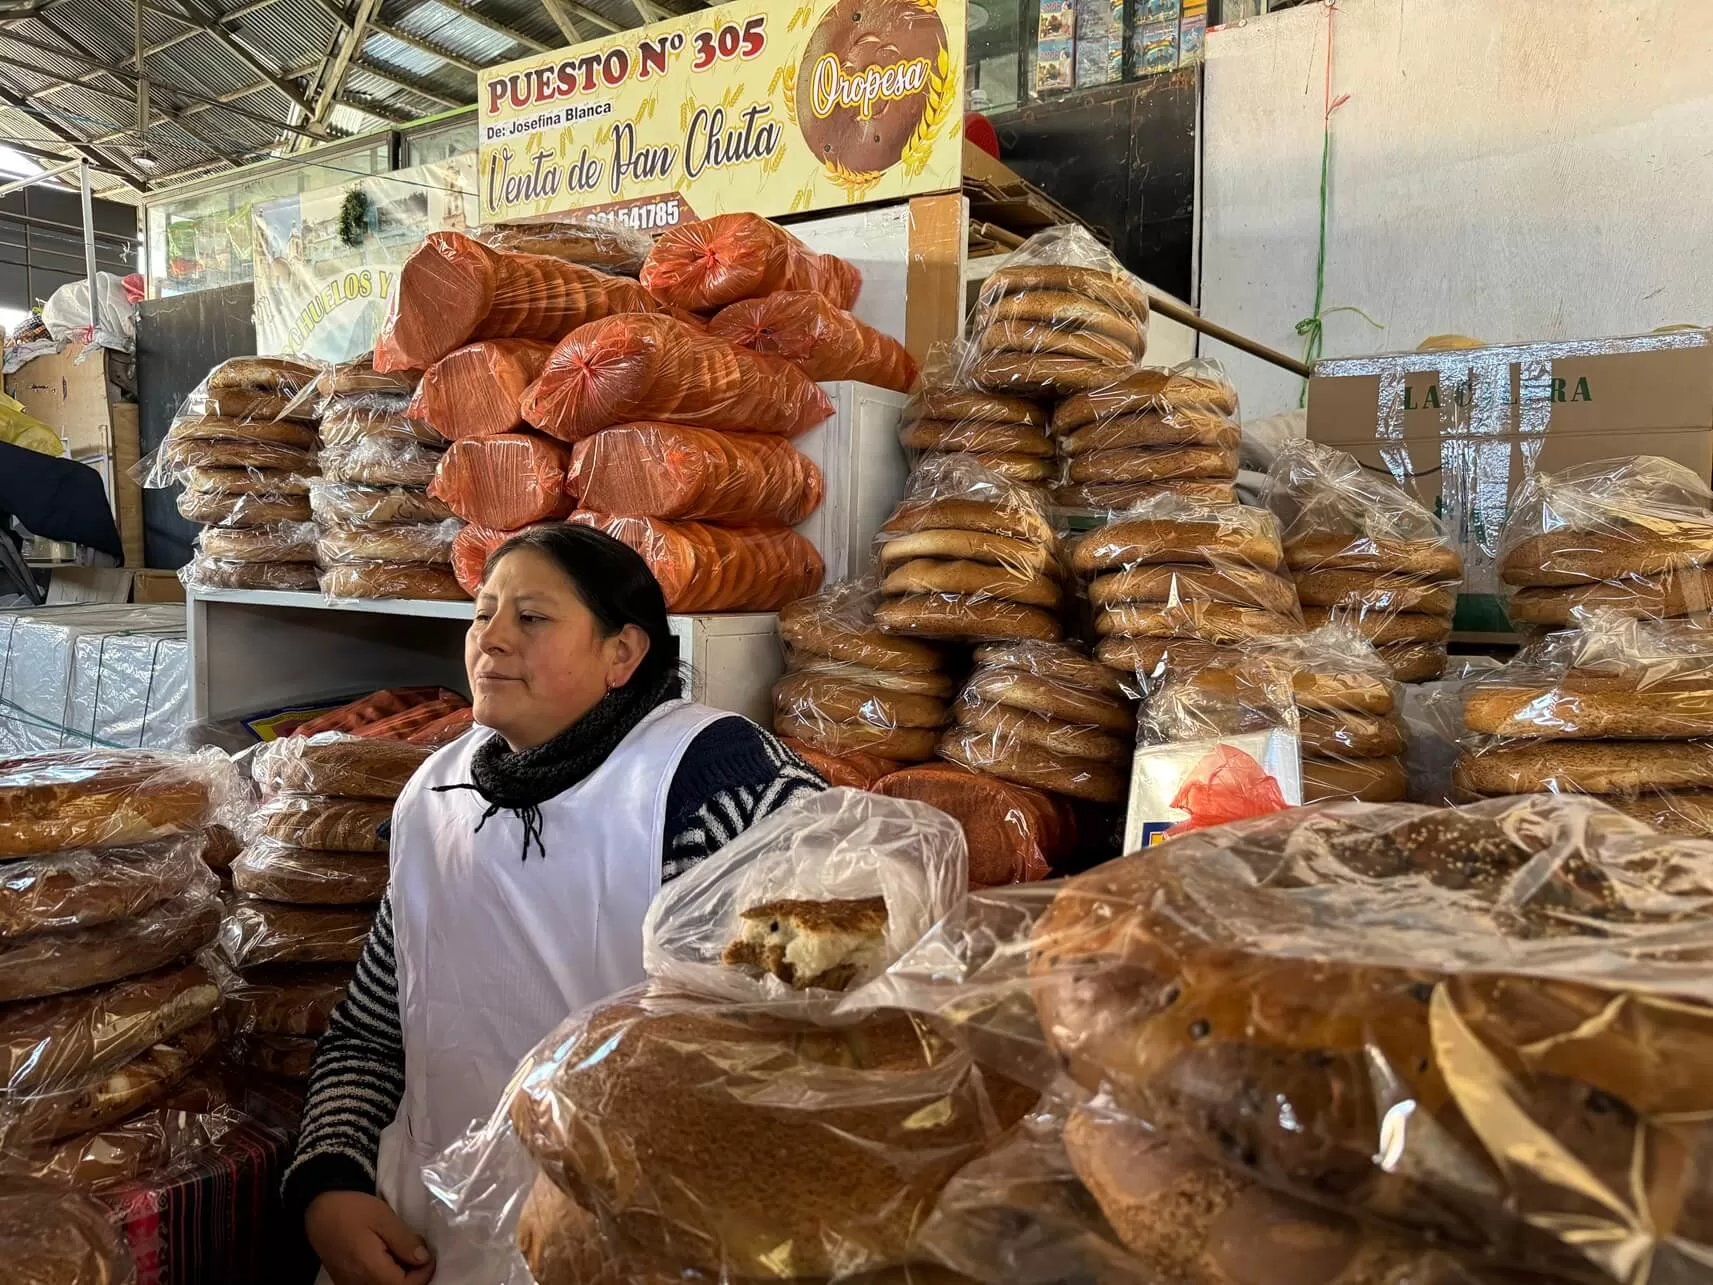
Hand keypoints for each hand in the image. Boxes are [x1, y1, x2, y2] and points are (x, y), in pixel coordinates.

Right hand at [306, 1190, 435, 1284]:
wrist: (320, 1207)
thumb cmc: (352, 1209)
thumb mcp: (383, 1218)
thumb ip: (404, 1241)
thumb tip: (423, 1259)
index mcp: (370, 1270)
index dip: (423, 1274)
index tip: (428, 1255)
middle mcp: (358, 1284)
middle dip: (411, 1276)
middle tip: (417, 1251)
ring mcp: (349, 1284)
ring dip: (398, 1276)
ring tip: (402, 1252)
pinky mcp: (344, 1280)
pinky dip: (383, 1276)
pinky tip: (387, 1257)